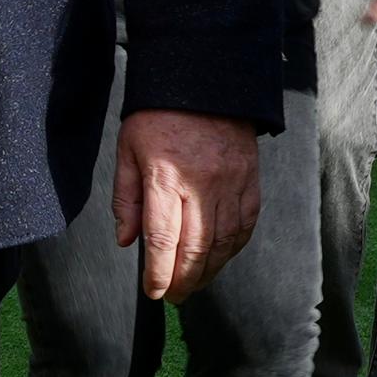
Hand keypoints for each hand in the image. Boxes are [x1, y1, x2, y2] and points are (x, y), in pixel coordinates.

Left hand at [112, 107, 261, 302]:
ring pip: (224, 242)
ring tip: (194, 284)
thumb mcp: (128, 149)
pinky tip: (219, 259)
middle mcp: (201, 184)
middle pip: (196, 248)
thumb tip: (127, 241)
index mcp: (165, 176)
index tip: (153, 291)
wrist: (206, 80)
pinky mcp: (250, 180)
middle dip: (184, 280)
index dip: (158, 272)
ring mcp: (231, 183)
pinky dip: (233, 248)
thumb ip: (126, 197)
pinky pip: (245, 225)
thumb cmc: (159, 116)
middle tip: (174, 297)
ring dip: (209, 271)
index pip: (162, 238)